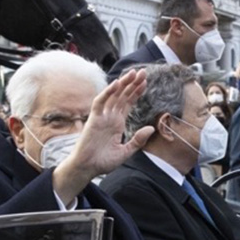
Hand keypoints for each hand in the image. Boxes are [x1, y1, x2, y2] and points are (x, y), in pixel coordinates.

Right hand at [53, 69, 153, 203]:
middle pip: (122, 96)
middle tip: (143, 72)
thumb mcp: (125, 152)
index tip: (145, 82)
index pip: (128, 103)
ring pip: (113, 96)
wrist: (88, 168)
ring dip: (123, 84)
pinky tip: (116, 83)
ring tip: (133, 73)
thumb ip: (137, 140)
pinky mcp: (93, 119)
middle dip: (132, 84)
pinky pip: (100, 102)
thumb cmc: (103, 162)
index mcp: (117, 123)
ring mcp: (102, 117)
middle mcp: (110, 117)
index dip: (136, 92)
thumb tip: (151, 128)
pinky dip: (107, 92)